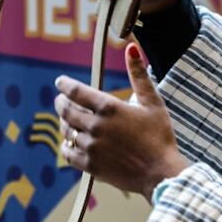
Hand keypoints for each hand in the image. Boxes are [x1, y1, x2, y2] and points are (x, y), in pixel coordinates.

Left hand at [55, 42, 188, 201]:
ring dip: (64, 123)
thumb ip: (139, 75)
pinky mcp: (91, 166)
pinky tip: (71, 142)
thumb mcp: (153, 102)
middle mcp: (96, 126)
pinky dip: (67, 146)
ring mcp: (91, 147)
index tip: (60, 82)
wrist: (161, 173)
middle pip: (66, 111)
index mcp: (109, 108)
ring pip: (67, 132)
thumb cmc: (160, 137)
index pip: (76, 91)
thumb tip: (131, 47)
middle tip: (60, 100)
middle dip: (60, 103)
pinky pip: (69, 154)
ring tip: (67, 120)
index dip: (64, 84)